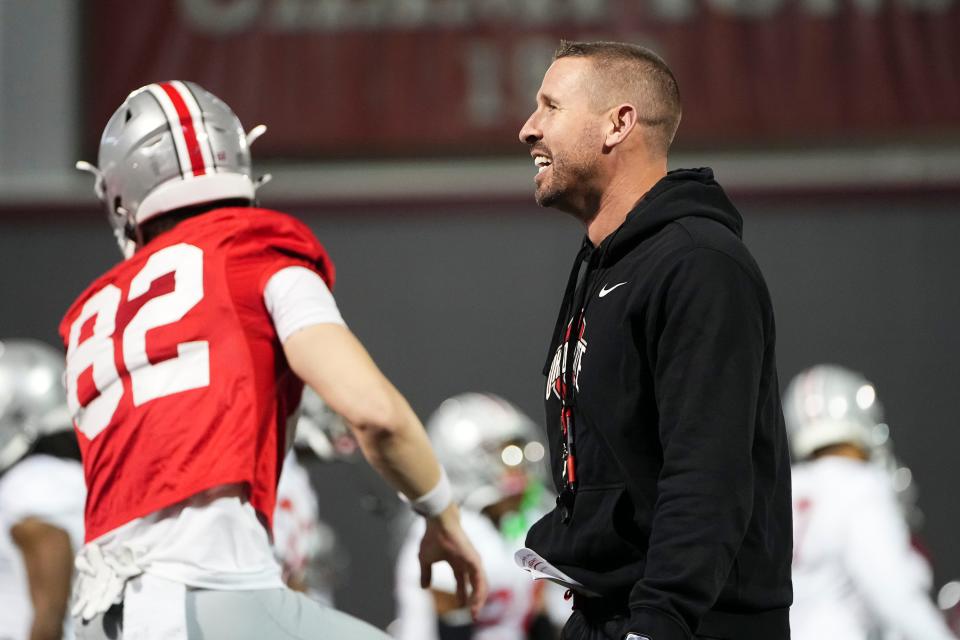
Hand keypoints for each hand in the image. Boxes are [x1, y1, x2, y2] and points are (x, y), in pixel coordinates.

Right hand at [418, 504, 487, 618]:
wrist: (438, 522)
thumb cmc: (432, 536)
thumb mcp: (425, 559)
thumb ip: (425, 573)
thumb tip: (423, 587)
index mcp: (456, 562)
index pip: (461, 582)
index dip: (461, 594)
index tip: (461, 607)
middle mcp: (467, 563)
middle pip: (474, 585)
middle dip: (474, 600)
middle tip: (473, 615)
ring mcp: (472, 561)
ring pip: (480, 584)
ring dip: (478, 599)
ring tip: (475, 613)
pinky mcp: (475, 560)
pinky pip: (480, 580)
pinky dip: (479, 592)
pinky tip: (476, 602)